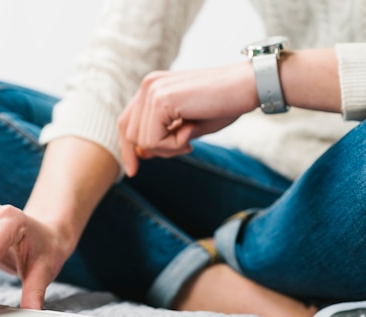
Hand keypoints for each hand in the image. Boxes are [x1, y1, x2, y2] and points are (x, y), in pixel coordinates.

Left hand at [118, 62, 257, 176]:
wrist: (249, 86)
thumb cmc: (223, 105)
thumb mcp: (187, 126)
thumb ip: (163, 137)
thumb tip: (141, 154)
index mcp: (152, 88)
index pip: (126, 123)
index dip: (127, 149)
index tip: (134, 170)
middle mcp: (148, 86)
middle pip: (131, 135)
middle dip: (157, 150)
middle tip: (187, 146)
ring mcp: (152, 90)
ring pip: (141, 140)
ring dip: (168, 148)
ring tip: (191, 135)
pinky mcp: (161, 99)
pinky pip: (153, 140)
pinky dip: (173, 144)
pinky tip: (192, 130)